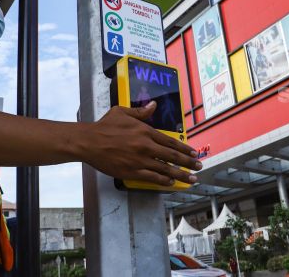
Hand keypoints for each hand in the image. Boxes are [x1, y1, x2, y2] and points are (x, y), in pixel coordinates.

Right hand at [81, 101, 201, 185]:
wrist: (89, 141)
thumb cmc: (104, 126)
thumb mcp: (122, 112)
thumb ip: (141, 111)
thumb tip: (153, 105)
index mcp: (145, 131)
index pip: (170, 141)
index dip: (184, 148)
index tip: (194, 153)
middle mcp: (146, 146)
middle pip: (172, 156)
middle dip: (188, 163)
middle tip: (199, 167)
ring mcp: (140, 160)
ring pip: (166, 169)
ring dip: (181, 175)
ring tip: (191, 179)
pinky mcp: (132, 171)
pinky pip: (152, 177)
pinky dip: (163, 181)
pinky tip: (171, 183)